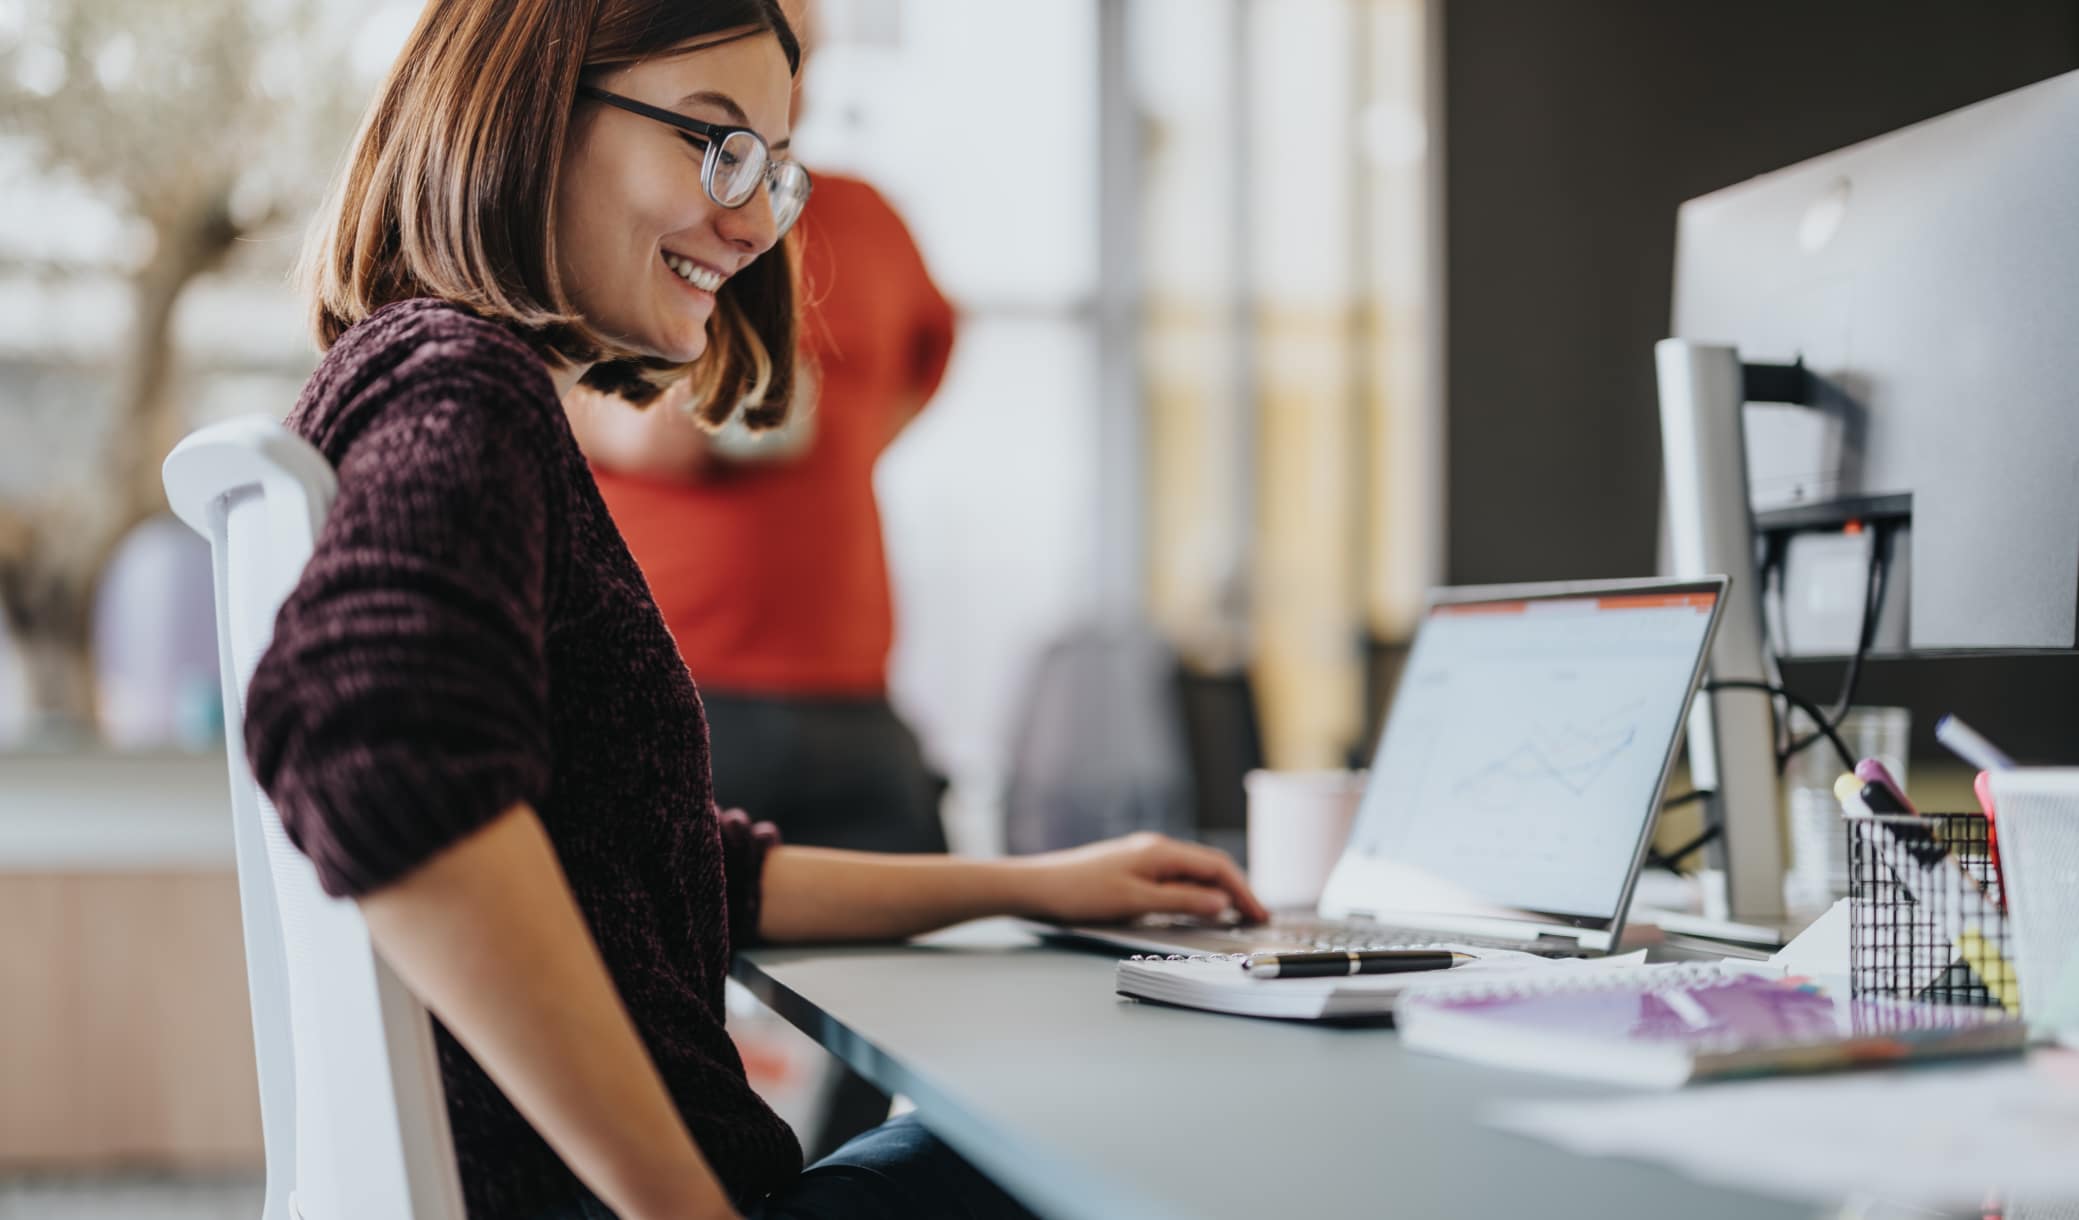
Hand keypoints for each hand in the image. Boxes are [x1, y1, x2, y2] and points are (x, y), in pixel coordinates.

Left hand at [1014, 832, 1269, 925]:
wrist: (1037, 886)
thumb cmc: (1080, 891)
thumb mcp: (1136, 900)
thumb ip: (1181, 900)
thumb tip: (1221, 902)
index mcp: (1161, 851)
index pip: (1216, 866)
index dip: (1243, 891)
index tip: (1259, 914)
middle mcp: (1155, 849)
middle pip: (1208, 867)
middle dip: (1236, 890)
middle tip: (1255, 917)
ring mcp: (1142, 858)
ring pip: (1192, 873)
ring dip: (1216, 892)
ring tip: (1235, 915)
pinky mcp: (1130, 870)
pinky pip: (1174, 879)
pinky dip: (1194, 893)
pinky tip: (1196, 908)